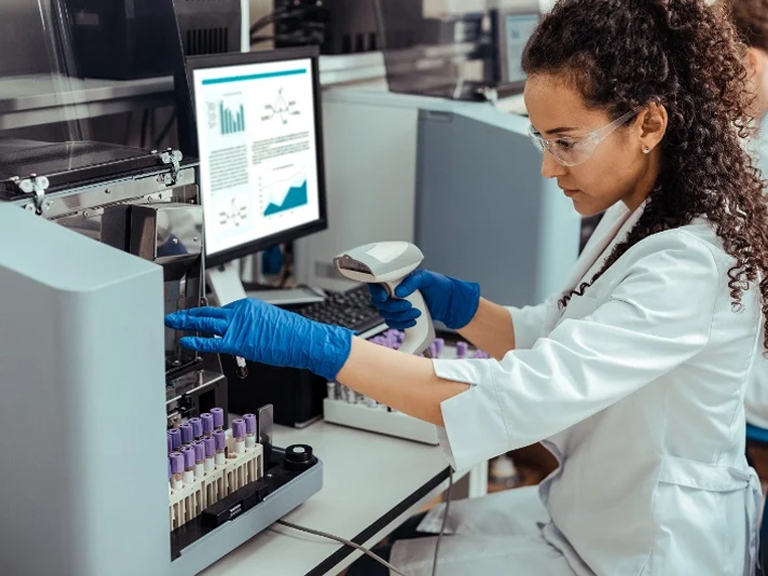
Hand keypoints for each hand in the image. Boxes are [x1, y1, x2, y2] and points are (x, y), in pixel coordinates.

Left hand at [165, 298, 353, 380]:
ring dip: (187, 322)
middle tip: (175, 313)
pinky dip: (196, 341)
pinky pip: (211, 340)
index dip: (207, 316)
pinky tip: (185, 341)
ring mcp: (238, 325)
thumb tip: (245, 336)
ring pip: (206, 322)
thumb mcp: (270, 323)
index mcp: (248, 307)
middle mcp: (241, 312)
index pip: (222, 311)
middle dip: (190, 314)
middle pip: (209, 311)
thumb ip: (252, 327)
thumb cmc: (293, 335)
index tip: (198, 317)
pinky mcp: (238, 341)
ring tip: (173, 323)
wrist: (304, 340)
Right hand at [368, 270, 479, 329]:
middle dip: (393, 307)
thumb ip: (413, 281)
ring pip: (386, 314)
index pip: (377, 283)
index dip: (376, 291)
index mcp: (396, 279)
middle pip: (379, 302)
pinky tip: (413, 321)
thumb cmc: (439, 286)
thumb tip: (399, 291)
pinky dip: (402, 324)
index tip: (385, 296)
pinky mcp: (401, 316)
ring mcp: (396, 305)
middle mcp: (393, 292)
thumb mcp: (427, 278)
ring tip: (416, 313)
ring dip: (400, 316)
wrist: (449, 303)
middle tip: (407, 305)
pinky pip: (393, 323)